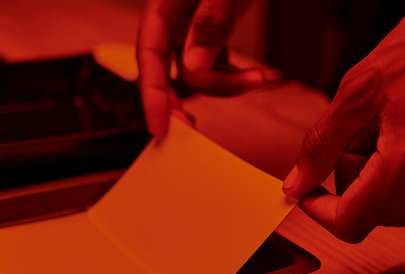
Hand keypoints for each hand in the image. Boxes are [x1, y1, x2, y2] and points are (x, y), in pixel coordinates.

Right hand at [137, 0, 265, 135]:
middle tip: (195, 130)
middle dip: (186, 99)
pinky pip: (215, 69)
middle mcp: (173, 21)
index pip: (148, 53)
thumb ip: (207, 23)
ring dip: (226, 83)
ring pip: (198, 75)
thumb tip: (194, 64)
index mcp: (162, 4)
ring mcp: (191, 31)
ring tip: (256, 78)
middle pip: (167, 72)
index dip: (151, 93)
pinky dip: (233, 77)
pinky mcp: (210, 37)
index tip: (159, 126)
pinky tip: (251, 75)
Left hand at [282, 0, 404, 241]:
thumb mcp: (358, 92)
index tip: (311, 192)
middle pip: (372, 217)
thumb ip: (320, 147)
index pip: (347, 224)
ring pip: (399, 210)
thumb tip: (296, 183)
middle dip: (354, 183)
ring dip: (383, 180)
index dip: (319, 209)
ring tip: (394, 130)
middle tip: (362, 135)